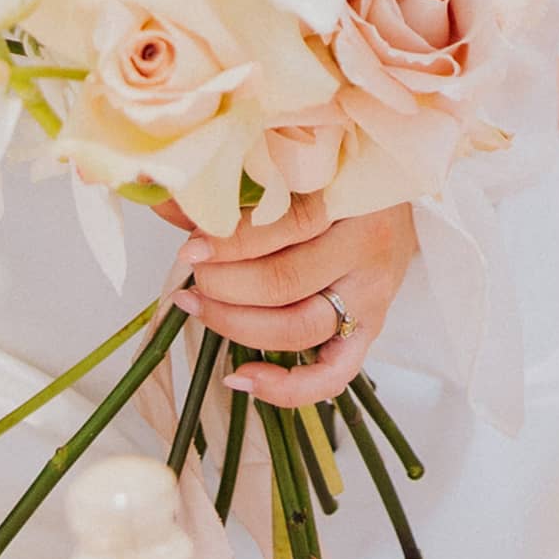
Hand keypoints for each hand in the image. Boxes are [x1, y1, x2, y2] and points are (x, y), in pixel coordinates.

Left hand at [172, 192, 413, 406]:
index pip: (288, 224)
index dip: (231, 241)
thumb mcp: (296, 170)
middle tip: (193, 276)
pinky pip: (333, 375)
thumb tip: (165, 201)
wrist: (394, 195)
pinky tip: (241, 377)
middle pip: (286, 282)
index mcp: (352, 199)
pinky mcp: (369, 331)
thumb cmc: (337, 177)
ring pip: (300, 328)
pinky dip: (286, 387)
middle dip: (224, 285)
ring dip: (237, 325)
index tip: (190, 248)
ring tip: (198, 307)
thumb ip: (236, 187)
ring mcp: (371, 297)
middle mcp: (367, 251)